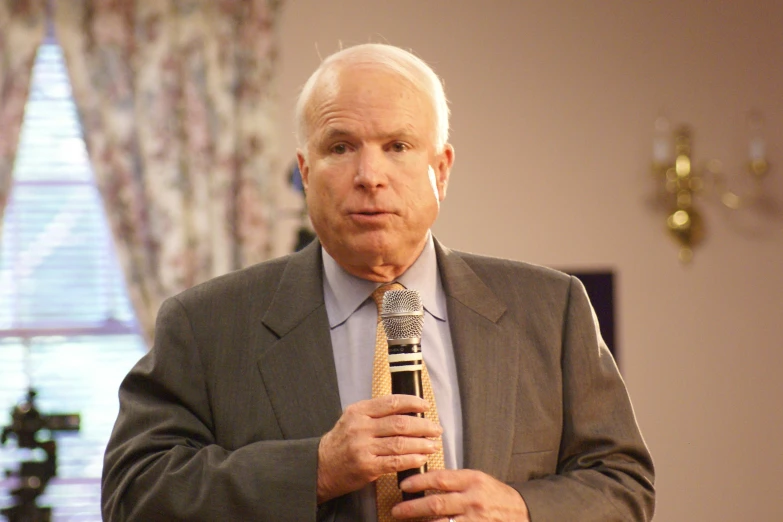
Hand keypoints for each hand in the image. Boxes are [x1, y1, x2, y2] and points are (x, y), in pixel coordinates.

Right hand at [316, 395, 442, 503]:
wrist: (321, 466)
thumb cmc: (342, 442)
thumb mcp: (353, 419)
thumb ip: (376, 413)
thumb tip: (408, 411)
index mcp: (359, 411)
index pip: (392, 402)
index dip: (412, 403)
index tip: (426, 406)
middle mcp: (360, 427)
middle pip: (400, 423)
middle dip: (423, 426)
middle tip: (436, 429)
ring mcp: (363, 447)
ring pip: (400, 443)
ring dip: (421, 444)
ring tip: (433, 445)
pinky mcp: (366, 466)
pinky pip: (395, 462)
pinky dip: (412, 460)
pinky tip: (422, 458)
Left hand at [391, 469, 529, 520]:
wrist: (522, 513)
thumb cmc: (495, 495)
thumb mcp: (478, 480)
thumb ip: (455, 481)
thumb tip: (426, 482)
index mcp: (472, 480)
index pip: (440, 479)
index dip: (419, 482)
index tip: (404, 485)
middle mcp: (473, 500)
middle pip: (437, 504)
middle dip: (413, 508)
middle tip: (397, 510)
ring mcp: (475, 520)